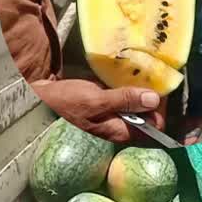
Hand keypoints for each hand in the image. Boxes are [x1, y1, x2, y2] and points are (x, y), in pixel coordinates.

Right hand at [31, 79, 166, 143]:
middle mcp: (123, 125)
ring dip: (144, 88)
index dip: (161, 109)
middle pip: (151, 114)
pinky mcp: (111, 103)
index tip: (159, 88)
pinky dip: (132, 84)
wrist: (41, 97)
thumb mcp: (95, 100)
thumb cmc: (65, 101)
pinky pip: (129, 95)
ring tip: (146, 70)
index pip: (156, 126)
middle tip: (154, 74)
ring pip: (141, 103)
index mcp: (121, 131)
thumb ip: (124, 100)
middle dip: (154, 96)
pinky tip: (132, 72)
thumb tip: (154, 100)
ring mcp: (117, 114)